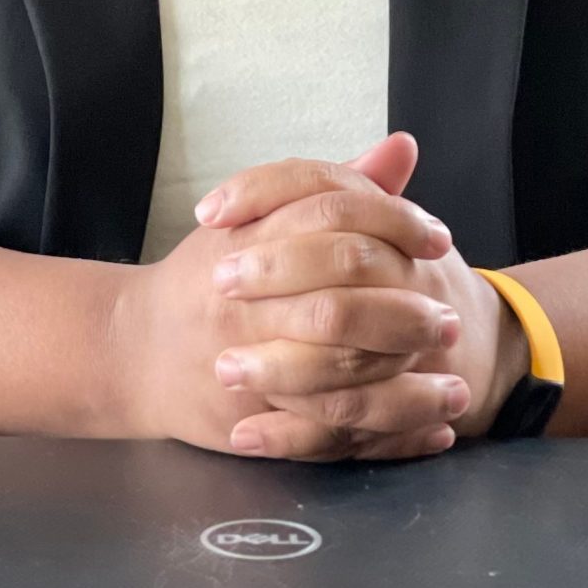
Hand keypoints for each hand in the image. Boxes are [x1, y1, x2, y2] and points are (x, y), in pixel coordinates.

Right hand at [108, 135, 465, 460]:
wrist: (130, 350)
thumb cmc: (204, 279)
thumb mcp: (257, 219)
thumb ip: (333, 184)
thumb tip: (403, 147)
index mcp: (249, 244)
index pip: (333, 219)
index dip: (394, 226)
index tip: (438, 241)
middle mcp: (244, 305)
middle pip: (338, 306)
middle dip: (403, 316)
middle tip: (450, 322)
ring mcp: (247, 368)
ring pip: (338, 382)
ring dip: (407, 391)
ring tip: (457, 389)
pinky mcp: (253, 422)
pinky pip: (331, 438)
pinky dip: (388, 440)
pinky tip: (433, 433)